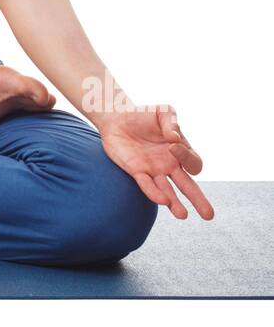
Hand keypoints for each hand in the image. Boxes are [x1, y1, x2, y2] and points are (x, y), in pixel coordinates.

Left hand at [99, 104, 213, 219]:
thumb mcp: (163, 112)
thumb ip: (172, 123)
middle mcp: (169, 165)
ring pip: (168, 192)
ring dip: (175, 203)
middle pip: (188, 186)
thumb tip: (175, 139)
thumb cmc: (144, 115)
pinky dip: (154, 193)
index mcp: (180, 152)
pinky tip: (163, 200)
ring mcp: (153, 170)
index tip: (173, 145)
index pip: (193, 163)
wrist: (117, 117)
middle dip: (198, 200)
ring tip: (183, 215)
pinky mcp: (136, 171)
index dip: (186, 157)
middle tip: (209, 215)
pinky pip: (147, 185)